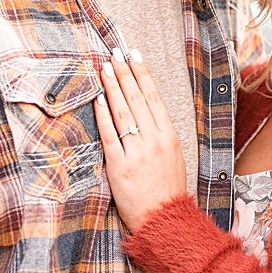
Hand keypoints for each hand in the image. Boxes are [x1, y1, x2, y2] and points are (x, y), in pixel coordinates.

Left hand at [94, 48, 188, 232]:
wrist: (164, 219)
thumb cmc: (167, 191)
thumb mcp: (173, 158)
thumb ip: (159, 136)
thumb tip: (145, 113)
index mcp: (169, 136)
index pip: (154, 97)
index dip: (143, 74)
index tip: (134, 56)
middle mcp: (155, 140)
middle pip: (138, 99)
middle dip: (125, 73)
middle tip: (115, 53)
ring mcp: (137, 152)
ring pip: (124, 112)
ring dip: (113, 87)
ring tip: (104, 68)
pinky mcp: (120, 166)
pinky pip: (110, 135)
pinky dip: (103, 115)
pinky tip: (98, 100)